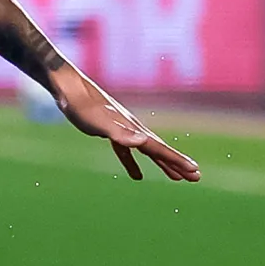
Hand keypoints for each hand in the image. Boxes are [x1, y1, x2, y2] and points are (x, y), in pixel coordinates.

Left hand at [48, 66, 200, 182]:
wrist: (67, 87)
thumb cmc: (80, 106)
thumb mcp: (99, 123)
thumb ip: (121, 134)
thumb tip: (144, 141)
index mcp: (132, 128)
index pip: (159, 149)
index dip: (177, 161)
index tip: (195, 172)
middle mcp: (131, 128)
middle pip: (159, 150)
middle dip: (178, 164)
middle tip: (196, 177)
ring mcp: (121, 129)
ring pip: (147, 151)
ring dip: (162, 165)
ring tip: (177, 178)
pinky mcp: (108, 131)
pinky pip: (127, 152)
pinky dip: (133, 164)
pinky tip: (137, 176)